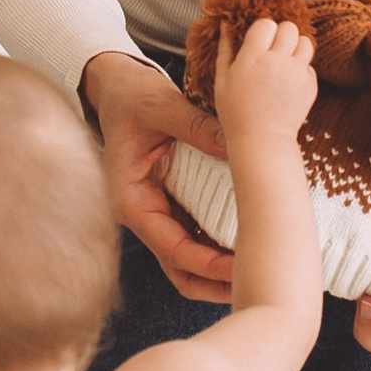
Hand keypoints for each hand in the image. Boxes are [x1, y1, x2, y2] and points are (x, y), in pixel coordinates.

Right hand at [82, 50, 233, 303]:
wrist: (115, 87)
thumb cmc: (131, 97)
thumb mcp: (161, 105)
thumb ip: (196, 126)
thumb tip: (236, 147)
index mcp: (132, 199)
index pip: (172, 248)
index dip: (207, 263)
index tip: (240, 266)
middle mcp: (142, 214)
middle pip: (179, 269)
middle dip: (214, 283)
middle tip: (254, 282)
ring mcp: (156, 213)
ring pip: (186, 261)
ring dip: (217, 273)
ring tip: (255, 272)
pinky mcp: (169, 205)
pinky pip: (194, 238)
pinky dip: (216, 250)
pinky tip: (246, 246)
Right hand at [212, 13, 316, 143]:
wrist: (262, 140)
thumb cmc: (236, 112)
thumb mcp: (222, 80)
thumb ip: (225, 48)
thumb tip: (226, 22)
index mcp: (253, 59)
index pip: (266, 24)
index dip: (262, 29)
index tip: (258, 41)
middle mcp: (277, 62)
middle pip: (289, 27)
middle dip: (281, 34)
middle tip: (273, 48)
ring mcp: (296, 74)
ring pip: (306, 42)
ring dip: (295, 46)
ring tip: (284, 60)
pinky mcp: (310, 85)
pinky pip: (309, 65)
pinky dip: (300, 68)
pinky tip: (288, 81)